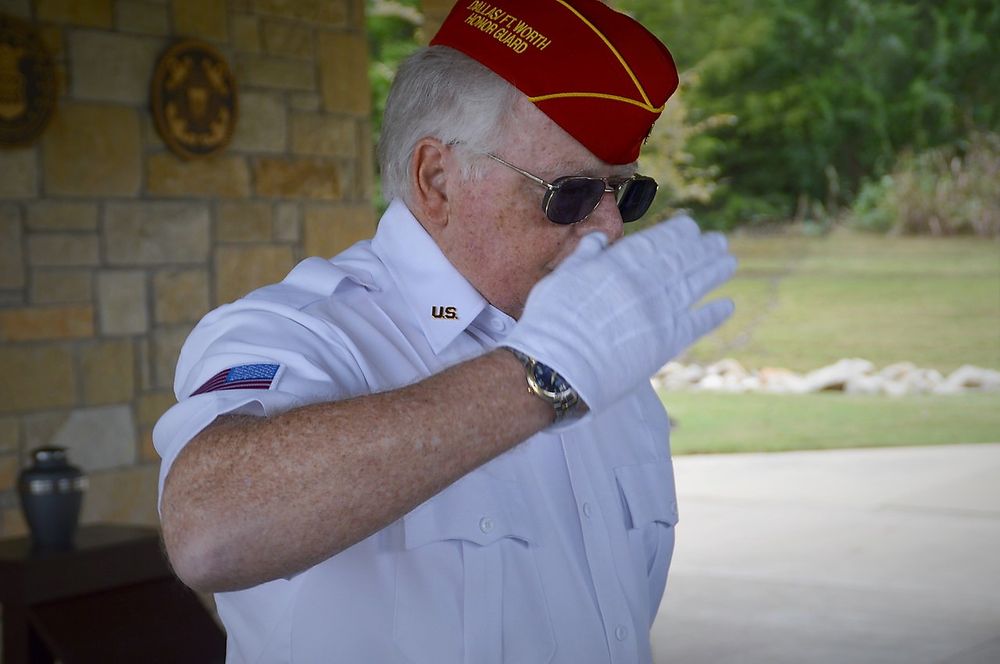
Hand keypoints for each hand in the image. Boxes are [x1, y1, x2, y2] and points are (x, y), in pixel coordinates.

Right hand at [503, 215, 736, 412]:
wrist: (558, 368)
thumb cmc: (550, 322)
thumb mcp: (560, 278)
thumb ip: (584, 256)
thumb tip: (598, 238)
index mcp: (620, 264)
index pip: (658, 242)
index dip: (678, 233)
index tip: (692, 227)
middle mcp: (647, 283)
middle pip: (683, 260)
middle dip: (703, 249)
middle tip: (718, 241)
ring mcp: (661, 311)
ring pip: (696, 285)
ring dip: (715, 271)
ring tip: (729, 262)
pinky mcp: (668, 342)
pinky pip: (698, 323)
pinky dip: (715, 313)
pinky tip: (728, 305)